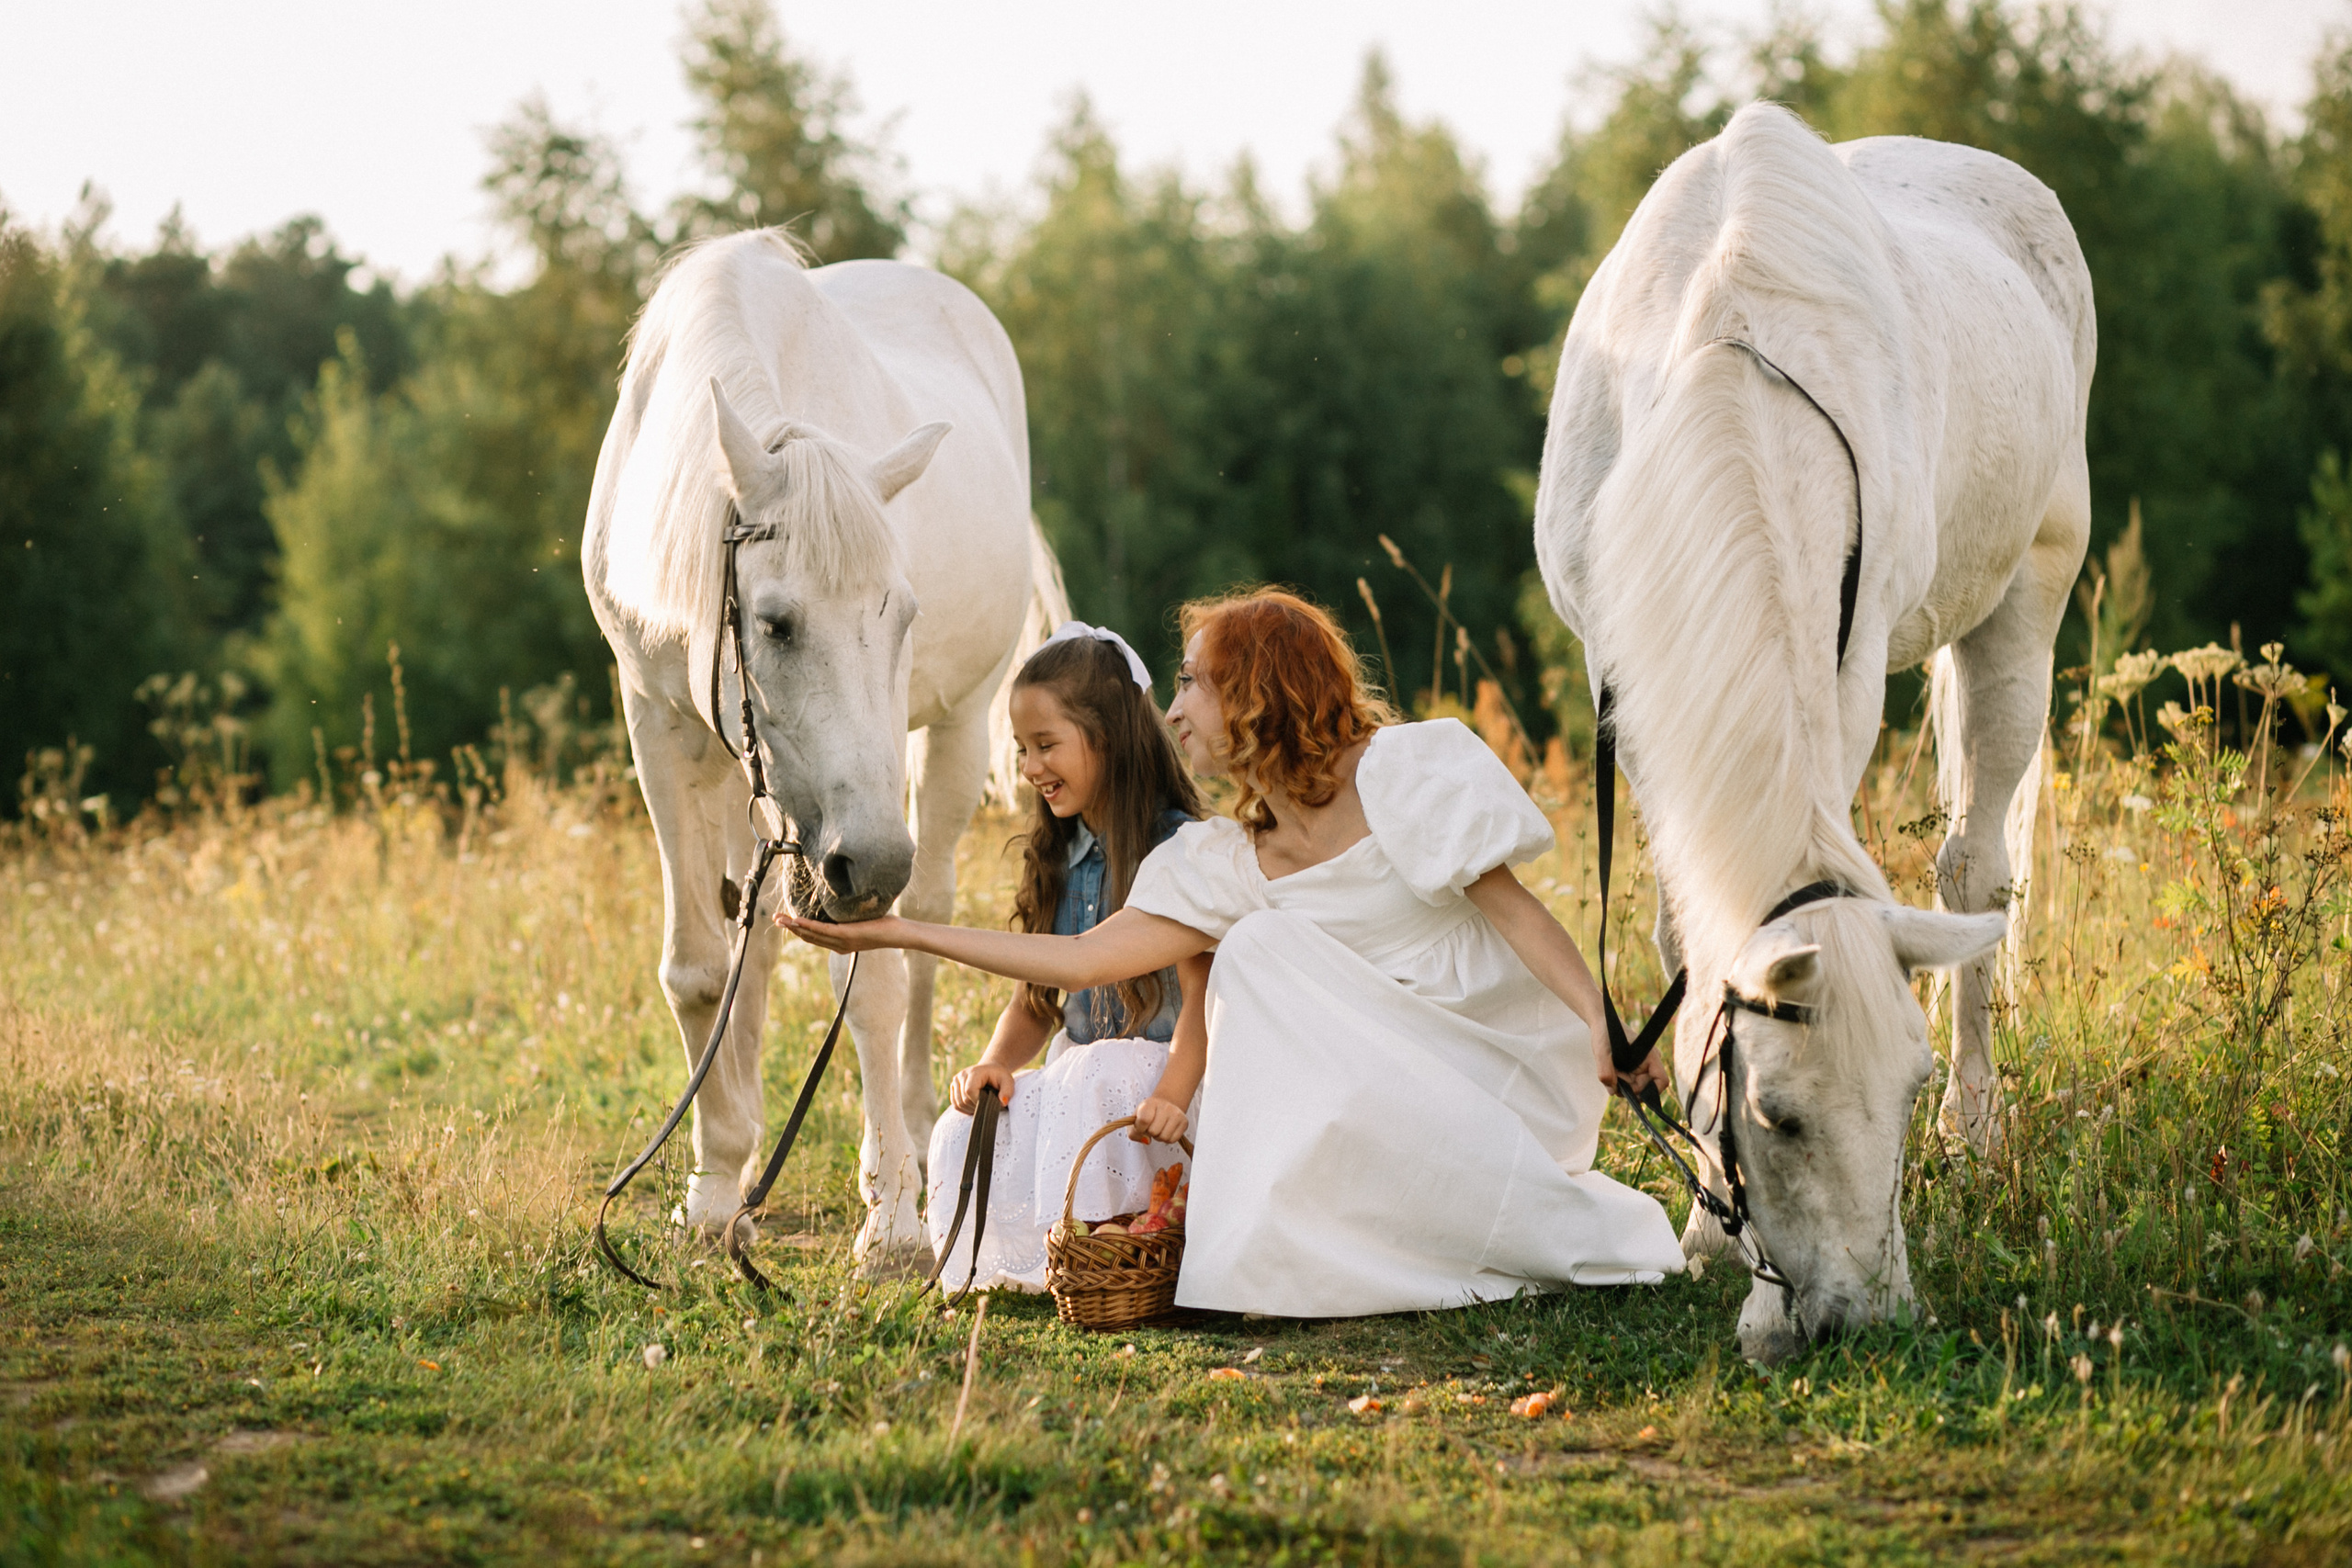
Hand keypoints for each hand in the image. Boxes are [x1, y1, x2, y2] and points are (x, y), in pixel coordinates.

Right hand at [776, 910, 912, 953]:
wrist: (898, 933)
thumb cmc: (884, 924)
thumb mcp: (861, 920)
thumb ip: (849, 915)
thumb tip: (842, 900)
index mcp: (840, 943)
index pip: (814, 937)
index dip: (797, 930)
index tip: (784, 920)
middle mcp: (838, 945)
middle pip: (808, 937)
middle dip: (789, 928)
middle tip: (775, 918)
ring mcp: (841, 942)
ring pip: (811, 935)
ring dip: (793, 927)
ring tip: (779, 919)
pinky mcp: (846, 935)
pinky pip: (822, 931)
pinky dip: (807, 926)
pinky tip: (796, 921)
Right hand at [951, 1062, 1015, 1113]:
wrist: (991, 1070)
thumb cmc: (1000, 1076)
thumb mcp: (1008, 1081)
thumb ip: (1007, 1091)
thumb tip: (1003, 1103)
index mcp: (974, 1072)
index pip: (969, 1091)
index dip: (978, 1101)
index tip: (988, 1104)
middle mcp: (962, 1075)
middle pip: (963, 1099)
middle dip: (975, 1107)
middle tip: (986, 1106)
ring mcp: (956, 1081)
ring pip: (958, 1103)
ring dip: (970, 1109)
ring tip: (981, 1106)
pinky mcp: (953, 1087)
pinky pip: (955, 1104)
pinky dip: (964, 1109)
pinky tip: (974, 1106)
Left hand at [1130, 1096, 1188, 1143]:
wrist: (1165, 1104)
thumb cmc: (1148, 1113)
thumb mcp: (1135, 1119)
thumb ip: (1134, 1133)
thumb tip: (1147, 1140)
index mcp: (1150, 1103)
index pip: (1144, 1120)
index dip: (1140, 1128)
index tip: (1141, 1126)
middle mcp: (1165, 1106)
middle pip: (1154, 1131)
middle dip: (1150, 1132)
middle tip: (1151, 1126)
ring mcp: (1176, 1114)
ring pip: (1164, 1137)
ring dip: (1159, 1137)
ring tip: (1159, 1128)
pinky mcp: (1184, 1122)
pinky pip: (1172, 1140)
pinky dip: (1167, 1139)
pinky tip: (1166, 1130)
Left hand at [1588, 1020, 1668, 1097]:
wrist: (1602, 1025)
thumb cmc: (1605, 1033)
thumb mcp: (1601, 1051)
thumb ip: (1605, 1070)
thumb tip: (1613, 1090)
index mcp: (1650, 1056)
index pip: (1662, 1080)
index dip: (1649, 1091)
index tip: (1630, 1090)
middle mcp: (1649, 1063)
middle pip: (1644, 1088)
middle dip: (1628, 1088)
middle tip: (1612, 1075)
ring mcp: (1641, 1068)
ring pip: (1634, 1088)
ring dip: (1620, 1085)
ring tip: (1610, 1070)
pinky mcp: (1632, 1071)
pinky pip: (1627, 1085)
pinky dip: (1617, 1083)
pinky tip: (1610, 1072)